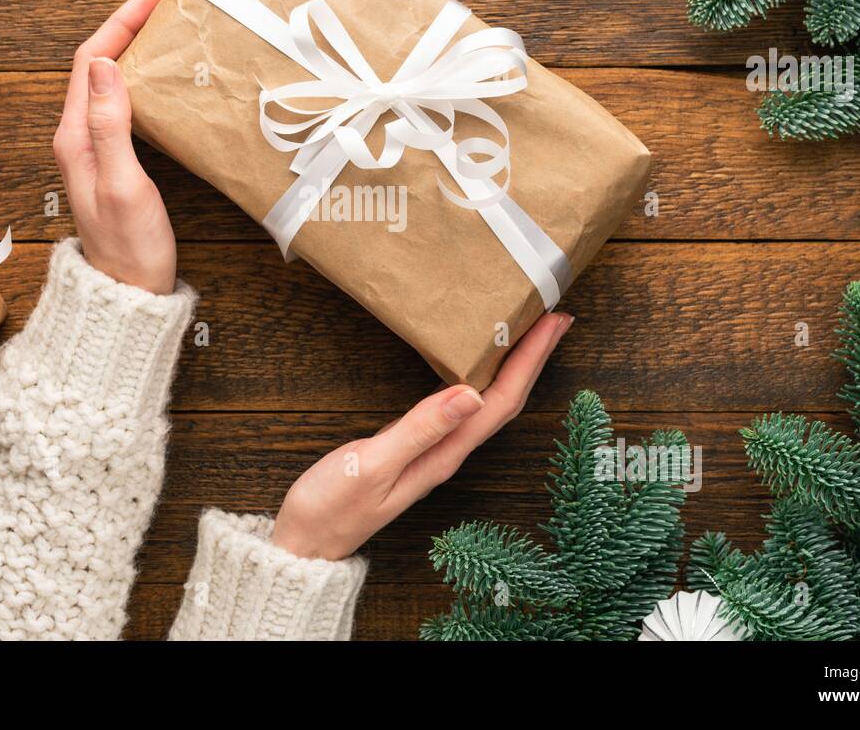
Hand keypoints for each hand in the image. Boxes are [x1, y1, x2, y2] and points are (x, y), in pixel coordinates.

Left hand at [53, 0, 176, 292]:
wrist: (126, 294)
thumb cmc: (128, 247)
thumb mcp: (121, 184)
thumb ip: (110, 126)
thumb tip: (106, 64)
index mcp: (75, 135)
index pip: (92, 59)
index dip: (121, 21)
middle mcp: (78, 137)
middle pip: (98, 63)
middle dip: (129, 24)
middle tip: (167, 0)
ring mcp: (94, 150)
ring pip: (110, 81)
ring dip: (135, 48)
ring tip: (167, 27)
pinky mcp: (113, 162)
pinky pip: (123, 104)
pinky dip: (143, 78)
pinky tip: (165, 78)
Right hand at [271, 312, 572, 560]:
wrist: (305, 544)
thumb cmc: (331, 507)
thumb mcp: (371, 465)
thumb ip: (419, 430)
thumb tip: (469, 394)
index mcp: (444, 454)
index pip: (501, 401)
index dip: (530, 360)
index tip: (551, 323)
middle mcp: (449, 453)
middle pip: (504, 400)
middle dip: (532, 358)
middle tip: (554, 316)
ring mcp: (435, 451)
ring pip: (488, 403)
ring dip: (513, 368)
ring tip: (528, 333)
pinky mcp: (417, 447)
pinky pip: (464, 408)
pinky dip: (482, 380)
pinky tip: (478, 366)